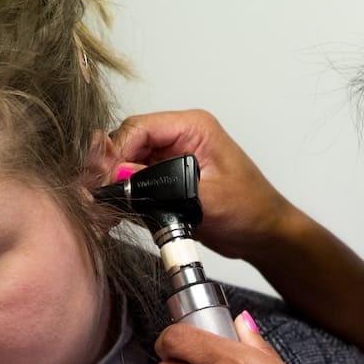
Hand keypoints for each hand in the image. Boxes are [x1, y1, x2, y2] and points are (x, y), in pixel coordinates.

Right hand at [108, 110, 301, 259]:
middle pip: (127, 144)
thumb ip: (163, 185)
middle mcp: (179, 138)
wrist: (264, 235)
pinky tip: (118, 214)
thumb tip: (120, 175)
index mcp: (193, 127)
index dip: (116, 151)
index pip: (139, 128)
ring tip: (105, 209)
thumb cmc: (252, 210)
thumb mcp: (208, 198)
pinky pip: (135, 183)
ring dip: (115, 186)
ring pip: (125, 164)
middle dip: (110, 169)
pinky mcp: (167, 181)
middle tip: (100, 196)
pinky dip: (125, 198)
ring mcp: (171, 160)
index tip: (106, 178)